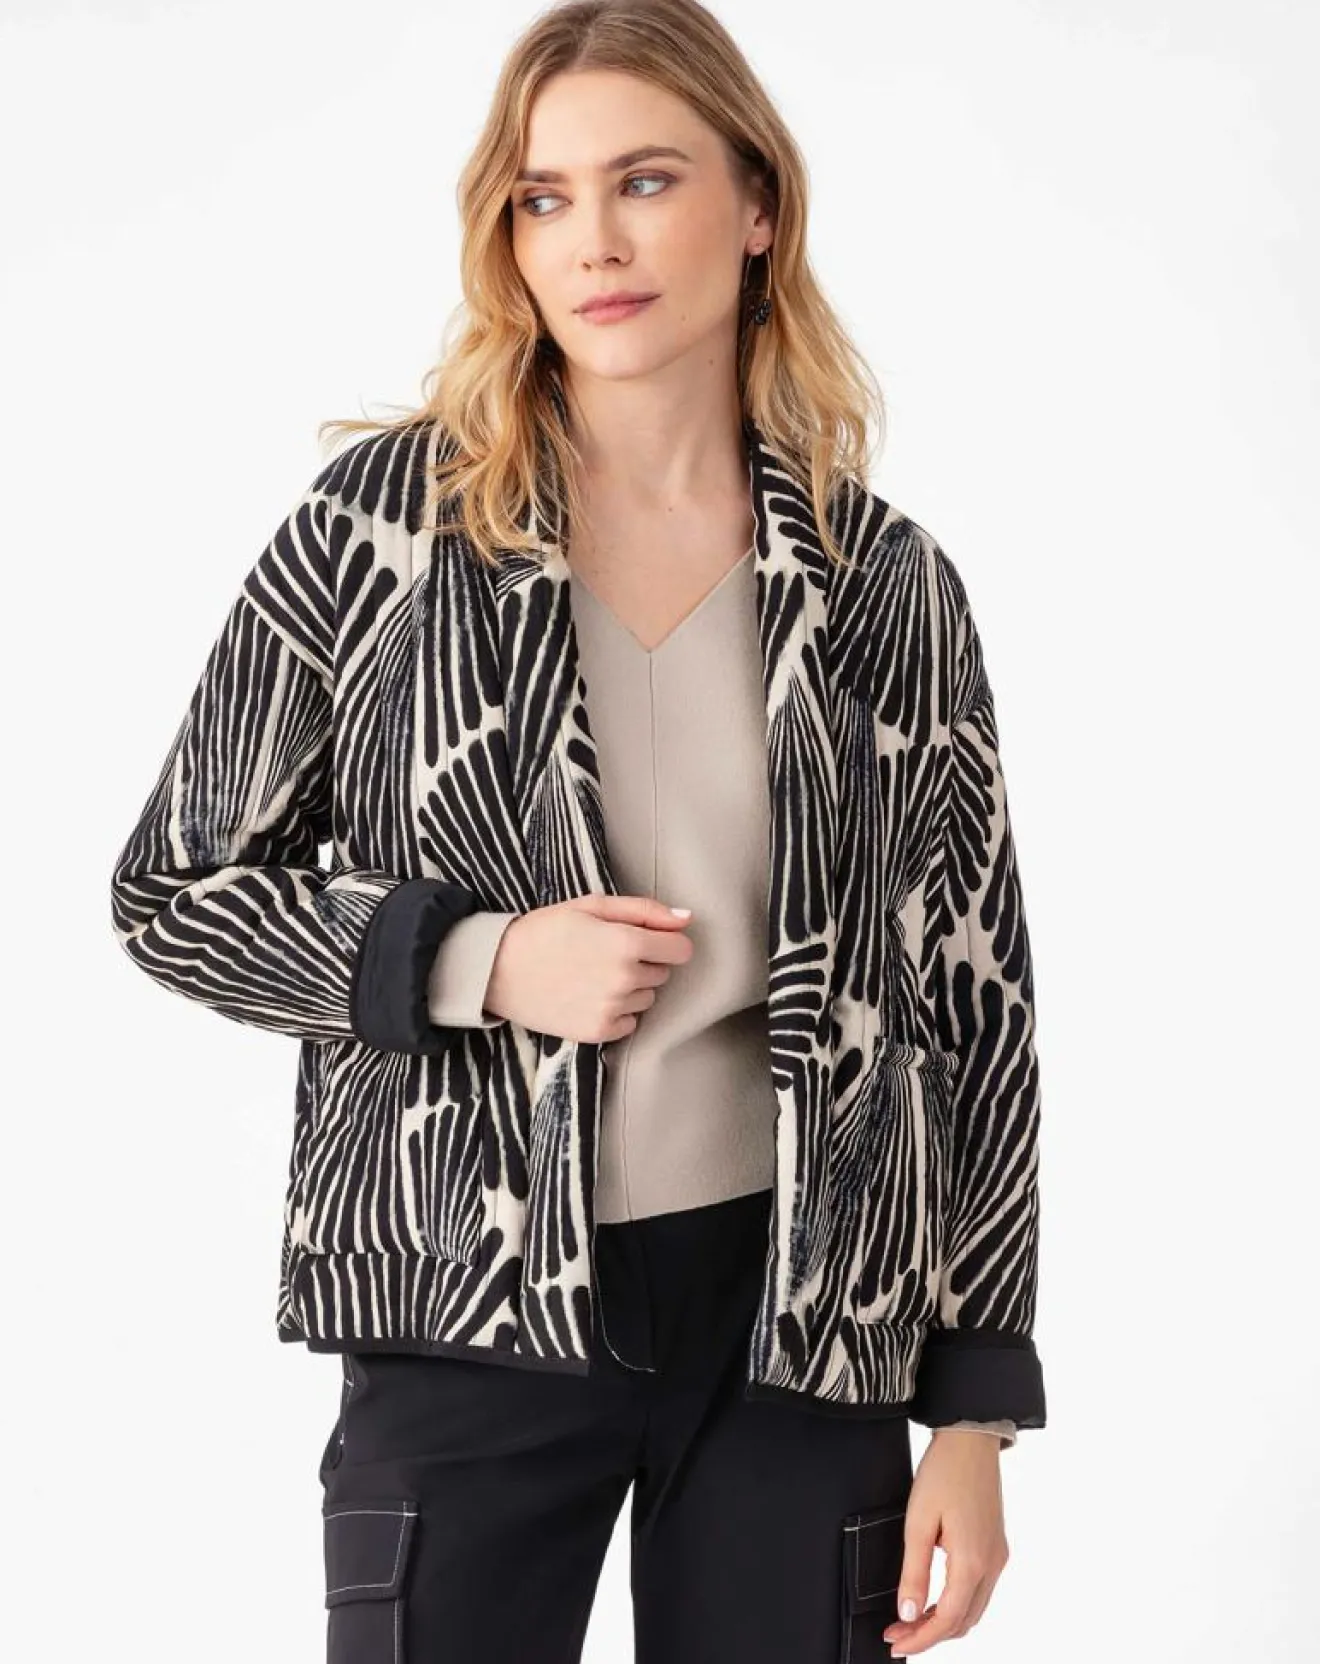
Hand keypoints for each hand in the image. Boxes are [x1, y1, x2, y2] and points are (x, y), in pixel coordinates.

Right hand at [483, 893, 693, 1042]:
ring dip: (630, 988)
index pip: (681, 950)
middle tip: (606, 954)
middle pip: (663, 974)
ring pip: (648, 998)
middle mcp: (625, 979)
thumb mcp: (592, 906)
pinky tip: (589, 996)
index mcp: (627, 942)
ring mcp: (612, 1008)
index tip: (647, 940)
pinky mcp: (599, 1032)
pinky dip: (617, 1011)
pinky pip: (630, 1022)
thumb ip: (645, 910)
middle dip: (644, 963)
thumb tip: (686, 918)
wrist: (498, 970)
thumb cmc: (545, 930)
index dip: (667, 942)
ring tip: (594, 975)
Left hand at [883, 1430, 1009, 1655]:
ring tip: (911, 1620)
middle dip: (931, 1635)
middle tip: (898, 1633)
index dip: (921, 1639)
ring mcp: (998, 1556)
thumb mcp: (918, 1522)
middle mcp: (992, 1564)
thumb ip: (914, 1572)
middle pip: (964, 1622)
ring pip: (974, 1609)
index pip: (948, 1620)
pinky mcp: (996, 1546)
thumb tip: (909, 1613)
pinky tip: (935, 1600)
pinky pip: (979, 1591)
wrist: (971, 1439)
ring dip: (945, 1622)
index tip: (896, 1644)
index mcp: (972, 1561)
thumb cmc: (943, 1472)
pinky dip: (958, 1605)